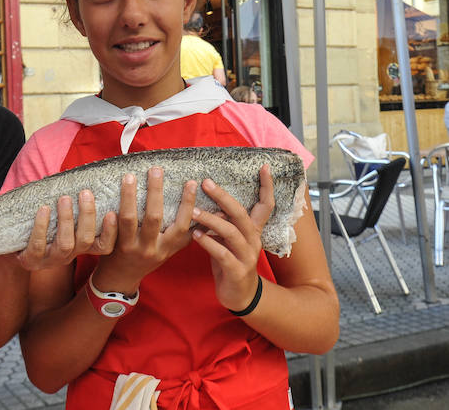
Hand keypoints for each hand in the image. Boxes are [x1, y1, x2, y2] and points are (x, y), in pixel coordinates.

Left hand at [17, 190, 116, 270]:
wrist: (10, 244)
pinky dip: (42, 226)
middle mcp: (69, 255)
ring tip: (65, 198)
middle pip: (85, 240)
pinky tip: (43, 209)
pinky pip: (38, 244)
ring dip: (66, 219)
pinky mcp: (31, 260)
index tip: (113, 212)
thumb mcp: (60, 216)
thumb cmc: (41, 223)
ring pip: (66, 244)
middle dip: (87, 216)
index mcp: (80, 245)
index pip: (104, 245)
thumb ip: (74, 202)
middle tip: (86, 193)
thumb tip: (89, 175)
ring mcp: (50, 260)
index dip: (110, 231)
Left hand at [92, 168, 195, 292]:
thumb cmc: (148, 257)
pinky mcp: (115, 246)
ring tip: (130, 176)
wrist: (121, 278)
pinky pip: (112, 228)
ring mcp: (132, 247)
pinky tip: (109, 197)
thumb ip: (182, 233)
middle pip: (155, 217)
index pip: (183, 225)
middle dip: (155, 192)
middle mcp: (152, 248)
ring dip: (129, 196)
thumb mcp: (169, 248)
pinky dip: (111, 213)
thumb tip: (211, 212)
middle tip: (156, 170)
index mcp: (169, 246)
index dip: (188, 204)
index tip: (191, 182)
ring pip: (130, 219)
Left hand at [190, 164, 274, 311]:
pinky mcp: (237, 271)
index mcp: (253, 230)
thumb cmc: (230, 261)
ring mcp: (247, 256)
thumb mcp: (229, 239)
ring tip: (194, 211)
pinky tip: (196, 236)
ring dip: (212, 220)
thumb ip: (224, 221)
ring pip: (231, 233)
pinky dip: (209, 244)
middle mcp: (253, 240)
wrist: (240, 296)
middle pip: (242, 214)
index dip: (267, 186)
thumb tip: (209, 200)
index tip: (263, 166)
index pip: (266, 205)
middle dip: (224, 197)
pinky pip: (223, 254)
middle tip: (206, 183)